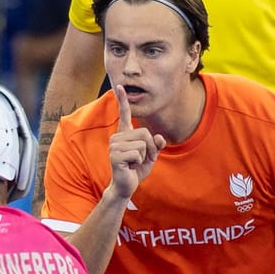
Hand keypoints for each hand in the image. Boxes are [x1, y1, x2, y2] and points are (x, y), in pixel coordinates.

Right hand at [106, 82, 163, 201]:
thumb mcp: (150, 156)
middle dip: (150, 148)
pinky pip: (138, 154)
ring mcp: (114, 146)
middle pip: (145, 133)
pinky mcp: (115, 156)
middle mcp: (117, 137)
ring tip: (134, 163)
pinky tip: (130, 167)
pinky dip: (139, 162)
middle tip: (141, 159)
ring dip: (144, 156)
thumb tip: (159, 138)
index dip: (122, 100)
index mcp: (124, 134)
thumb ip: (156, 145)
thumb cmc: (136, 169)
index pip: (124, 114)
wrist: (126, 186)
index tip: (119, 87)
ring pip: (142, 144)